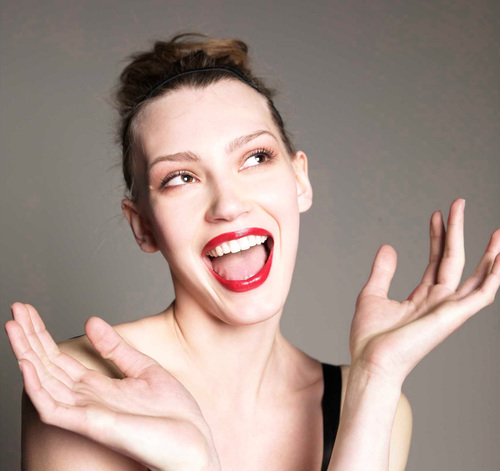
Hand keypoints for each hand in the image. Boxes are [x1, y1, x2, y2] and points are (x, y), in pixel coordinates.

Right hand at [5, 303, 220, 470]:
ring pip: (44, 382)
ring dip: (26, 354)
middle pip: (47, 364)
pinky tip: (27, 364)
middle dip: (29, 337)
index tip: (28, 310)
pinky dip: (38, 387)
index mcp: (98, 386)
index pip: (60, 357)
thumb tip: (91, 320)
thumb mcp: (144, 369)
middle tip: (15, 307)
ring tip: (12, 326)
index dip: (42, 334)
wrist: (193, 441)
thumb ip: (116, 349)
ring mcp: (86, 412)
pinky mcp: (91, 424)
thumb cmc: (172, 413)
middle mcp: (86, 398)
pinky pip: (54, 408)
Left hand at [350, 199, 499, 384]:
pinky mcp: (454, 317)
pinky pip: (482, 295)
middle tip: (458, 202)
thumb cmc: (370, 337)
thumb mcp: (372, 294)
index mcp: (422, 298)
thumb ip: (383, 271)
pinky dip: (495, 277)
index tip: (436, 213)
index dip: (437, 236)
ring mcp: (448, 309)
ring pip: (476, 276)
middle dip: (457, 232)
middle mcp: (439, 302)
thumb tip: (388, 246)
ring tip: (498, 231)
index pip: (436, 260)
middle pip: (454, 260)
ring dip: (489, 254)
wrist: (370, 361)